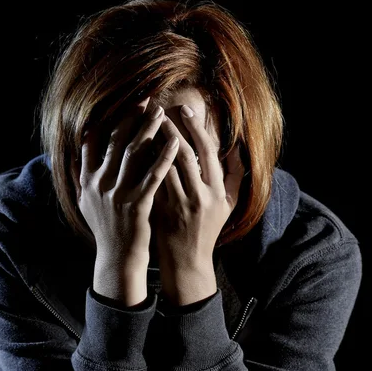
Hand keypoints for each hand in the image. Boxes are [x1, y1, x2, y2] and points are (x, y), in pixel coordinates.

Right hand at [77, 98, 179, 305]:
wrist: (116, 258)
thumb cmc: (106, 229)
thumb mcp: (85, 203)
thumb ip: (81, 176)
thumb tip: (76, 152)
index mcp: (87, 181)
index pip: (94, 142)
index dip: (109, 120)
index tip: (124, 104)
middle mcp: (99, 184)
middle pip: (116, 142)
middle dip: (132, 118)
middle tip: (147, 100)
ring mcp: (117, 195)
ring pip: (134, 153)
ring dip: (149, 129)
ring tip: (161, 113)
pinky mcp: (136, 205)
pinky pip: (153, 176)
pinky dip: (164, 157)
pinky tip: (176, 143)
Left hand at [152, 105, 244, 305]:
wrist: (187, 260)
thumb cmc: (208, 229)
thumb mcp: (229, 204)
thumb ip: (235, 175)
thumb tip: (236, 147)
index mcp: (217, 192)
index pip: (207, 152)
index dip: (196, 129)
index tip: (185, 110)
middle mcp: (199, 197)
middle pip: (183, 155)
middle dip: (170, 130)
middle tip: (158, 110)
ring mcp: (178, 205)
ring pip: (163, 167)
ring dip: (153, 144)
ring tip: (143, 124)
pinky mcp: (160, 211)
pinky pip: (150, 182)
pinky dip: (143, 164)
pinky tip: (135, 149)